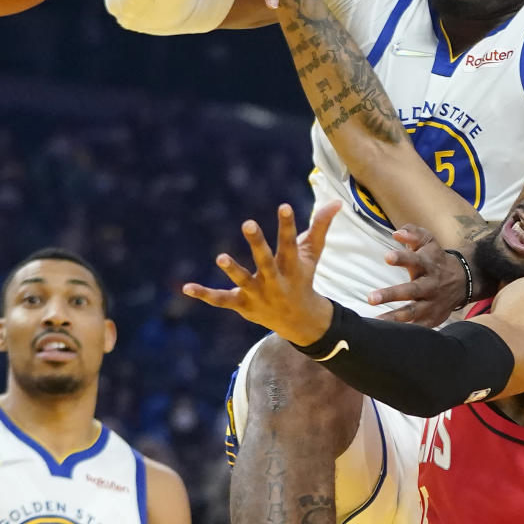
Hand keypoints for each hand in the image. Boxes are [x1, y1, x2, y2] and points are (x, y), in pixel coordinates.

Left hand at [183, 203, 336, 346]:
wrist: (299, 320)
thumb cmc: (303, 279)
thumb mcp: (313, 254)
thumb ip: (320, 227)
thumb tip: (336, 203)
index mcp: (291, 265)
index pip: (289, 242)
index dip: (287, 225)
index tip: (284, 206)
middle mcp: (274, 279)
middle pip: (265, 260)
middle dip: (257, 243)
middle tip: (248, 223)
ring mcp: (257, 293)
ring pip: (243, 280)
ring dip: (233, 269)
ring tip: (221, 257)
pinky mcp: (242, 304)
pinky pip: (221, 299)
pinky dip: (205, 294)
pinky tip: (186, 288)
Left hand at [368, 227, 472, 326]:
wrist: (463, 281)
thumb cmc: (436, 259)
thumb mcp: (429, 242)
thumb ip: (413, 234)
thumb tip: (397, 234)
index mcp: (427, 265)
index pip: (414, 260)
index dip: (402, 258)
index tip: (387, 257)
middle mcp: (430, 285)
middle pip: (411, 290)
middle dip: (391, 294)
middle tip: (371, 298)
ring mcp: (431, 304)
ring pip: (412, 312)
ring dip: (394, 318)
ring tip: (375, 322)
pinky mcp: (432, 319)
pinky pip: (418, 328)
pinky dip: (406, 333)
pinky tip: (389, 337)